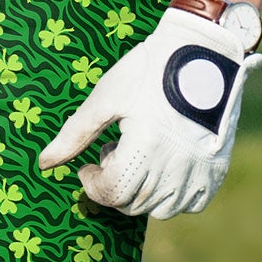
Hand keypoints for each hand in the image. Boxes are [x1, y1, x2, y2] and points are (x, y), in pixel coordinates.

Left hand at [39, 3, 261, 219]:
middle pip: (133, 204)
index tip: (87, 166)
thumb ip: (75, 134)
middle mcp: (175, 166)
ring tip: (139, 156)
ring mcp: (199, 170)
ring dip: (141, 193)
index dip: (92, 184)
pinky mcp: (217, 169)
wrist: (203, 52)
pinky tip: (164, 167)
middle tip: (113, 152)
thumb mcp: (106, 98)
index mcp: (145, 147)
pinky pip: (191, 203)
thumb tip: (44, 164)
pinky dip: (173, 195)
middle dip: (113, 185)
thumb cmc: (149, 70)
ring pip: (161, 209)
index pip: (112, 193)